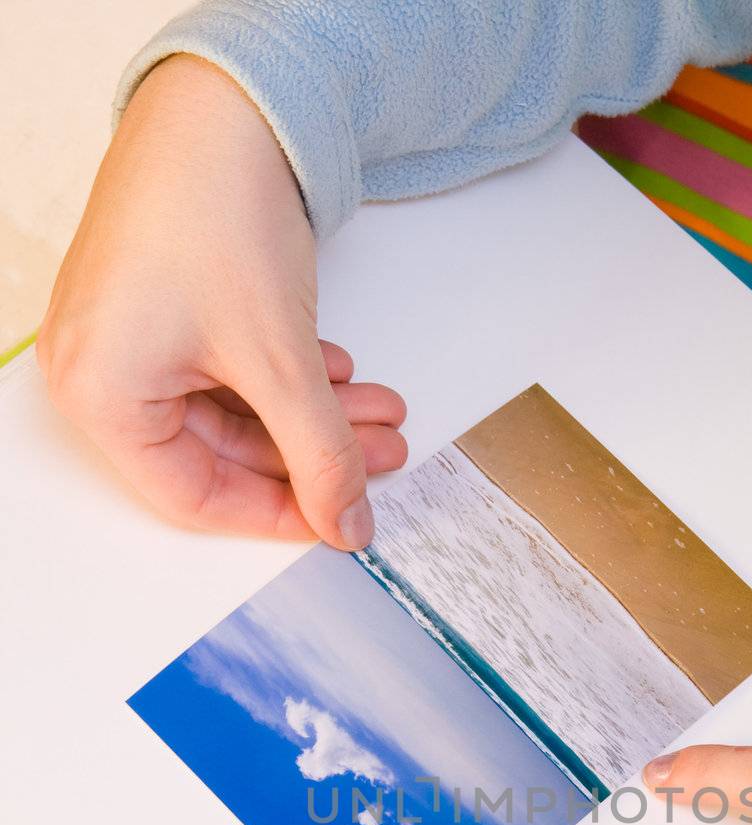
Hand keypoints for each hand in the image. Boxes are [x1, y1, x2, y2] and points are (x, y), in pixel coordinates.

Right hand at [37, 54, 405, 546]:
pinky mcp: (159, 303)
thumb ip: (321, 458)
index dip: (278, 512)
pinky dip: (286, 375)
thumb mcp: (281, 363)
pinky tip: (339, 370)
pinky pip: (224, 366)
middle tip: (379, 456)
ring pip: (233, 408)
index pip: (196, 496)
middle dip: (311, 452)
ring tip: (379, 412)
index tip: (340, 516)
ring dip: (311, 414)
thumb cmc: (215, 210)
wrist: (224, 100)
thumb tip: (346, 523)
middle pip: (220, 452)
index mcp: (100, 396)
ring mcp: (126, 333)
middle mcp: (98, 369)